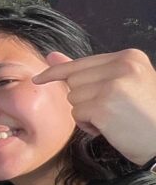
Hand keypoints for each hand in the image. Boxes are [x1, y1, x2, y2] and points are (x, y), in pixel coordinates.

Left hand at [34, 49, 155, 165]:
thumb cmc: (147, 117)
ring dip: (86, 113)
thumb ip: (88, 70)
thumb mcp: (125, 84)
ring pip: (74, 97)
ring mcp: (113, 86)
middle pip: (75, 80)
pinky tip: (109, 129)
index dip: (59, 71)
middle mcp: (122, 66)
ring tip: (113, 119)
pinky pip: (77, 114)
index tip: (40, 78)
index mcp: (130, 57)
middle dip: (84, 98)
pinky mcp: (104, 106)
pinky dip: (88, 126)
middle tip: (110, 111)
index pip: (83, 62)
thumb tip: (51, 55)